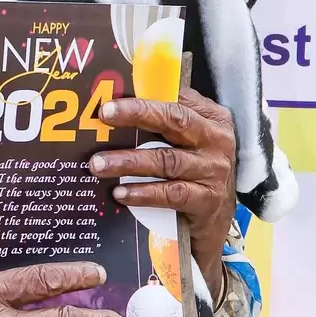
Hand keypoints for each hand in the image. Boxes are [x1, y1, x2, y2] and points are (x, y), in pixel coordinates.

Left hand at [88, 85, 237, 302]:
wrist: (217, 220)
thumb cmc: (194, 172)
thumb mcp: (187, 142)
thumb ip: (163, 123)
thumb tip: (115, 108)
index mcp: (211, 117)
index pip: (176, 98)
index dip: (144, 96)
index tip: (112, 97)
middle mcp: (217, 140)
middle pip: (175, 120)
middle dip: (137, 114)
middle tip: (105, 114)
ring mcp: (214, 170)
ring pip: (167, 160)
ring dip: (128, 161)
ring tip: (98, 164)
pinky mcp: (207, 200)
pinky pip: (171, 194)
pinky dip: (143, 193)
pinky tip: (120, 192)